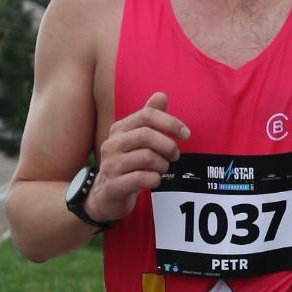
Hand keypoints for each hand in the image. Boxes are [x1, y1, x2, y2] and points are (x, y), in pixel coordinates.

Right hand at [86, 92, 189, 222]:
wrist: (105, 196)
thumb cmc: (127, 164)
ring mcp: (111, 165)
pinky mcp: (114, 186)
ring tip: (162, 169)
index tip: (186, 134)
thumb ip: (148, 118)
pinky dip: (155, 179)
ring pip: (147, 157)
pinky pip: (142, 178)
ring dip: (163, 164)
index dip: (170, 122)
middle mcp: (112, 144)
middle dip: (168, 145)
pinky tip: (154, 180)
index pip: (147, 115)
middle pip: (147, 135)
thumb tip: (161, 95)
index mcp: (119, 129)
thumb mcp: (136, 140)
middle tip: (175, 156)